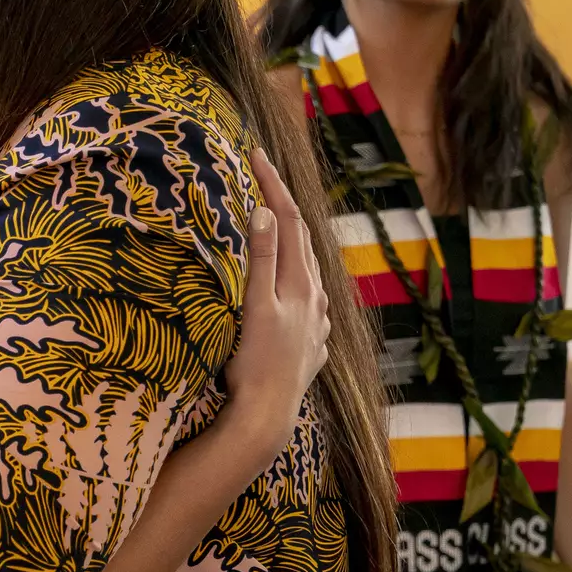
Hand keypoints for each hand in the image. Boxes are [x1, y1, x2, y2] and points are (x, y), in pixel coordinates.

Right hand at [220, 146, 330, 454]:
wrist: (267, 416)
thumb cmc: (255, 362)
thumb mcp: (255, 306)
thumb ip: (262, 258)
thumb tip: (266, 212)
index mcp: (301, 284)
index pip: (289, 221)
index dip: (273, 186)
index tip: (256, 155)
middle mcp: (316, 300)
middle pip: (303, 242)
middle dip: (283, 208)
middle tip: (262, 180)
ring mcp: (316, 325)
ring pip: (309, 274)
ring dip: (293, 247)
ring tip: (278, 232)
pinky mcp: (311, 348)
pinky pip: (309, 306)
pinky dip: (297, 286)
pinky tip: (293, 294)